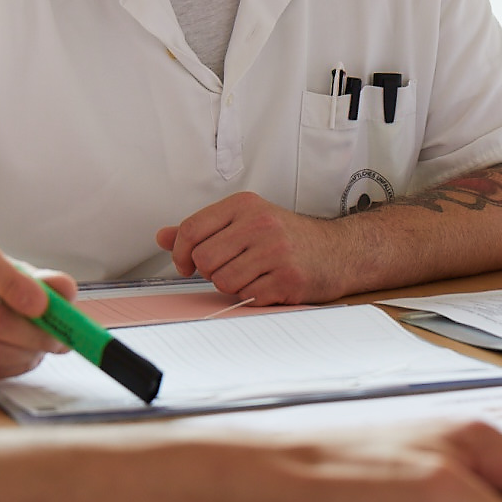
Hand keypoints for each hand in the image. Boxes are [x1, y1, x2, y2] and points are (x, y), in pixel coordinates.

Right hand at [0, 229, 72, 386]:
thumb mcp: (11, 271)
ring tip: (37, 349)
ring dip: (22, 356)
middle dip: (33, 335)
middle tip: (58, 340)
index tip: (43, 305)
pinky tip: (14, 358)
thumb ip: (41, 280)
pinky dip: (6, 370)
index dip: (13, 284)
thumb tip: (65, 290)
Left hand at [157, 194, 346, 303]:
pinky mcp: (288, 278)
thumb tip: (163, 236)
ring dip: (233, 286)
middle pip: (204, 260)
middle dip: (211, 272)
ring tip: (253, 275)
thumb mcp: (245, 221)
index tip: (185, 265)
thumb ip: (203, 229)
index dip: (180, 253)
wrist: (339, 251)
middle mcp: (260, 223)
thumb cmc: (288, 237)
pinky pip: (248, 297)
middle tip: (230, 268)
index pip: (191, 229)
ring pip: (223, 282)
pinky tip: (268, 284)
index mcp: (245, 205)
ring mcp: (276, 251)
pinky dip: (253, 296)